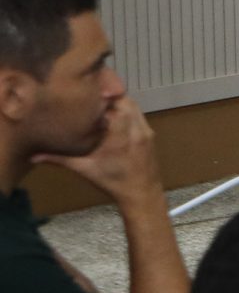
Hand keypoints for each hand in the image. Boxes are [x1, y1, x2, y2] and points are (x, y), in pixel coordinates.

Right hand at [34, 99, 162, 204]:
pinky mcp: (151, 135)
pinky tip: (114, 115)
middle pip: (126, 102)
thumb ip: (60, 159)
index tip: (87, 97)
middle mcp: (137, 131)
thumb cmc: (113, 182)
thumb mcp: (85, 169)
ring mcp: (146, 132)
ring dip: (120, 102)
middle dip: (110, 97)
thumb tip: (34, 157)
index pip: (116, 107)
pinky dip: (128, 111)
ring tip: (101, 103)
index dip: (103, 99)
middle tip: (92, 97)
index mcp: (121, 137)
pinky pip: (139, 115)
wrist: (142, 195)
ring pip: (135, 107)